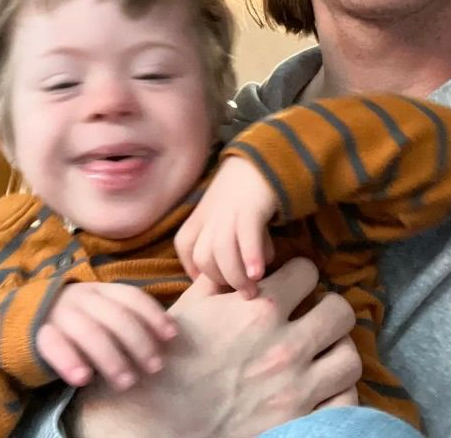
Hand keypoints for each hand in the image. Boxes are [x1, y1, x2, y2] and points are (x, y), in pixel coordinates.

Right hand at [35, 282, 177, 390]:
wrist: (23, 321)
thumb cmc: (76, 322)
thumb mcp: (100, 312)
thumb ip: (127, 318)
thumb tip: (170, 335)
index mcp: (100, 290)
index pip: (130, 296)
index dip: (153, 315)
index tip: (171, 337)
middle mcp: (81, 297)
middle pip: (115, 316)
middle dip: (139, 342)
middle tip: (154, 368)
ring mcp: (59, 314)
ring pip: (89, 331)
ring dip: (111, 358)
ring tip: (127, 382)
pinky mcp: (38, 334)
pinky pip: (54, 345)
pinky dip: (70, 361)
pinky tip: (84, 378)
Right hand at [69, 258, 361, 437]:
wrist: (156, 418)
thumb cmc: (168, 361)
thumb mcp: (189, 307)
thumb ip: (220, 280)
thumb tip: (238, 262)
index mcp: (259, 309)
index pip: (308, 271)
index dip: (298, 275)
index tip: (291, 285)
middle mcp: (286, 345)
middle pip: (340, 311)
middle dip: (327, 309)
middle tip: (311, 317)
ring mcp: (297, 388)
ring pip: (350, 356)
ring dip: (335, 351)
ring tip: (318, 353)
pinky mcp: (299, 423)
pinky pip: (346, 401)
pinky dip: (337, 392)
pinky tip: (318, 387)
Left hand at [175, 155, 277, 296]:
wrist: (266, 159)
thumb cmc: (248, 193)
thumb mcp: (227, 214)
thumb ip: (227, 240)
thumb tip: (239, 276)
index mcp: (201, 215)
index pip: (184, 246)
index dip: (194, 269)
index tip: (213, 285)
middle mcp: (210, 215)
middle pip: (203, 256)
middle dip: (221, 279)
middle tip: (241, 291)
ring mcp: (228, 211)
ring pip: (221, 251)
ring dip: (236, 276)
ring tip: (252, 291)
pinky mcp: (250, 207)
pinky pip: (246, 236)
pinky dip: (250, 257)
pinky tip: (259, 273)